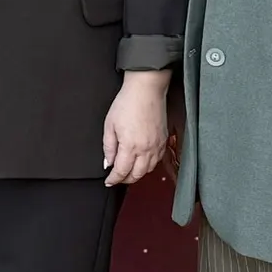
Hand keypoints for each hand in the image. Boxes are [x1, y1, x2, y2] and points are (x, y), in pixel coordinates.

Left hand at [103, 70, 169, 186]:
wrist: (146, 89)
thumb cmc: (127, 103)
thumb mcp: (109, 125)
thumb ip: (108, 147)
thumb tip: (108, 162)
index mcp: (130, 146)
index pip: (121, 171)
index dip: (114, 179)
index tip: (108, 181)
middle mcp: (146, 149)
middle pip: (137, 175)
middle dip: (125, 179)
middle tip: (117, 178)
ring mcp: (157, 145)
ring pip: (148, 170)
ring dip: (137, 173)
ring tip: (128, 170)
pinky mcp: (164, 140)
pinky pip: (157, 160)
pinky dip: (148, 165)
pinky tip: (142, 161)